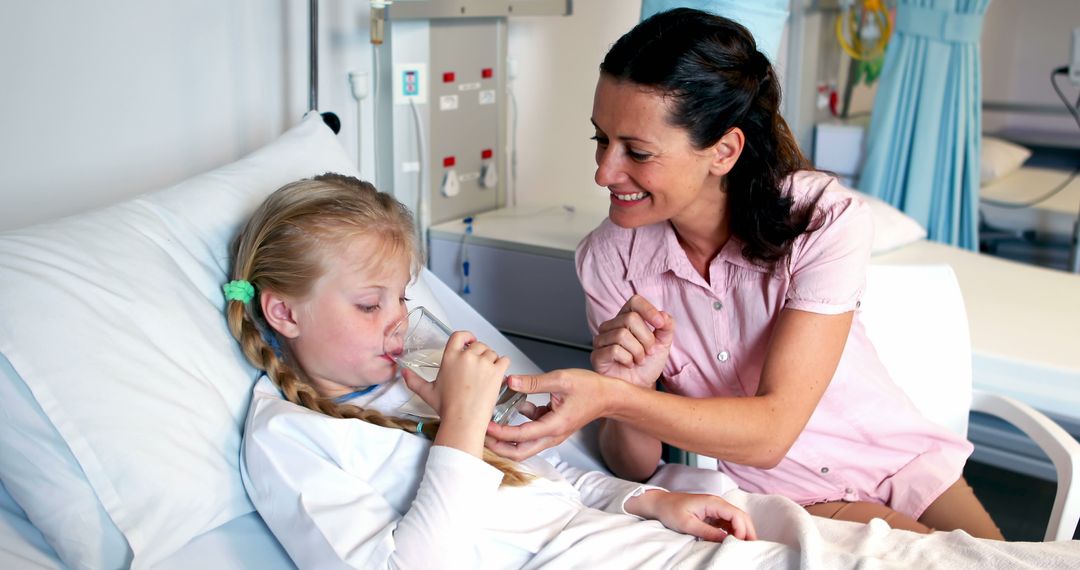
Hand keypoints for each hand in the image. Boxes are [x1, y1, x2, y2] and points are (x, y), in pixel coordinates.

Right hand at [402, 331, 508, 422]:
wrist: (463, 420)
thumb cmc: (447, 408)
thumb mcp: (427, 392)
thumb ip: (414, 380)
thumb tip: (403, 373)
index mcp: (450, 357)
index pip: (460, 335)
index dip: (467, 336)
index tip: (470, 341)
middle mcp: (467, 356)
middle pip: (479, 345)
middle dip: (480, 353)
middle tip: (479, 367)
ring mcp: (483, 363)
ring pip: (492, 352)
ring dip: (491, 360)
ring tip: (486, 374)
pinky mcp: (496, 372)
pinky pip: (504, 360)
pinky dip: (502, 365)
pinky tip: (497, 374)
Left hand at [484, 369, 611, 460]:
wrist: (608, 396)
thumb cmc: (590, 389)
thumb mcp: (561, 379)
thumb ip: (533, 382)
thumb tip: (510, 381)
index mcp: (554, 426)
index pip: (521, 436)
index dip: (500, 433)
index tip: (486, 425)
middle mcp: (552, 435)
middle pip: (519, 452)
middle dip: (498, 446)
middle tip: (481, 434)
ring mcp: (551, 434)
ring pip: (523, 444)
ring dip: (506, 436)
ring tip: (491, 421)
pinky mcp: (550, 428)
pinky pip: (530, 431)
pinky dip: (519, 422)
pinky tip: (514, 405)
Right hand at [591, 295, 674, 387]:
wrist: (640, 387)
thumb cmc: (647, 364)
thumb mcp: (663, 344)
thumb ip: (666, 327)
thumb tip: (664, 316)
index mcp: (626, 317)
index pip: (635, 302)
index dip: (649, 310)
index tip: (660, 324)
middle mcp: (611, 325)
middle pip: (631, 318)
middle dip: (646, 338)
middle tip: (649, 352)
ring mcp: (601, 339)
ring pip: (622, 335)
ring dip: (638, 351)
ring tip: (639, 360)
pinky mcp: (597, 355)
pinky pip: (614, 350)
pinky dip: (627, 359)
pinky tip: (628, 364)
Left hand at [625, 490, 755, 541]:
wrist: (660, 503)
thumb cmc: (671, 511)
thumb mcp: (688, 524)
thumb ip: (708, 532)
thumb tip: (726, 540)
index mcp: (713, 502)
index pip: (737, 515)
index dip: (742, 530)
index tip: (740, 544)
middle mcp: (718, 503)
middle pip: (741, 516)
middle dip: (748, 532)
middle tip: (751, 548)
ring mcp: (716, 508)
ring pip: (737, 519)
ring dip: (742, 532)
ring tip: (744, 547)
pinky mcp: (713, 514)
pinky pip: (729, 522)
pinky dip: (734, 532)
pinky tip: (733, 542)